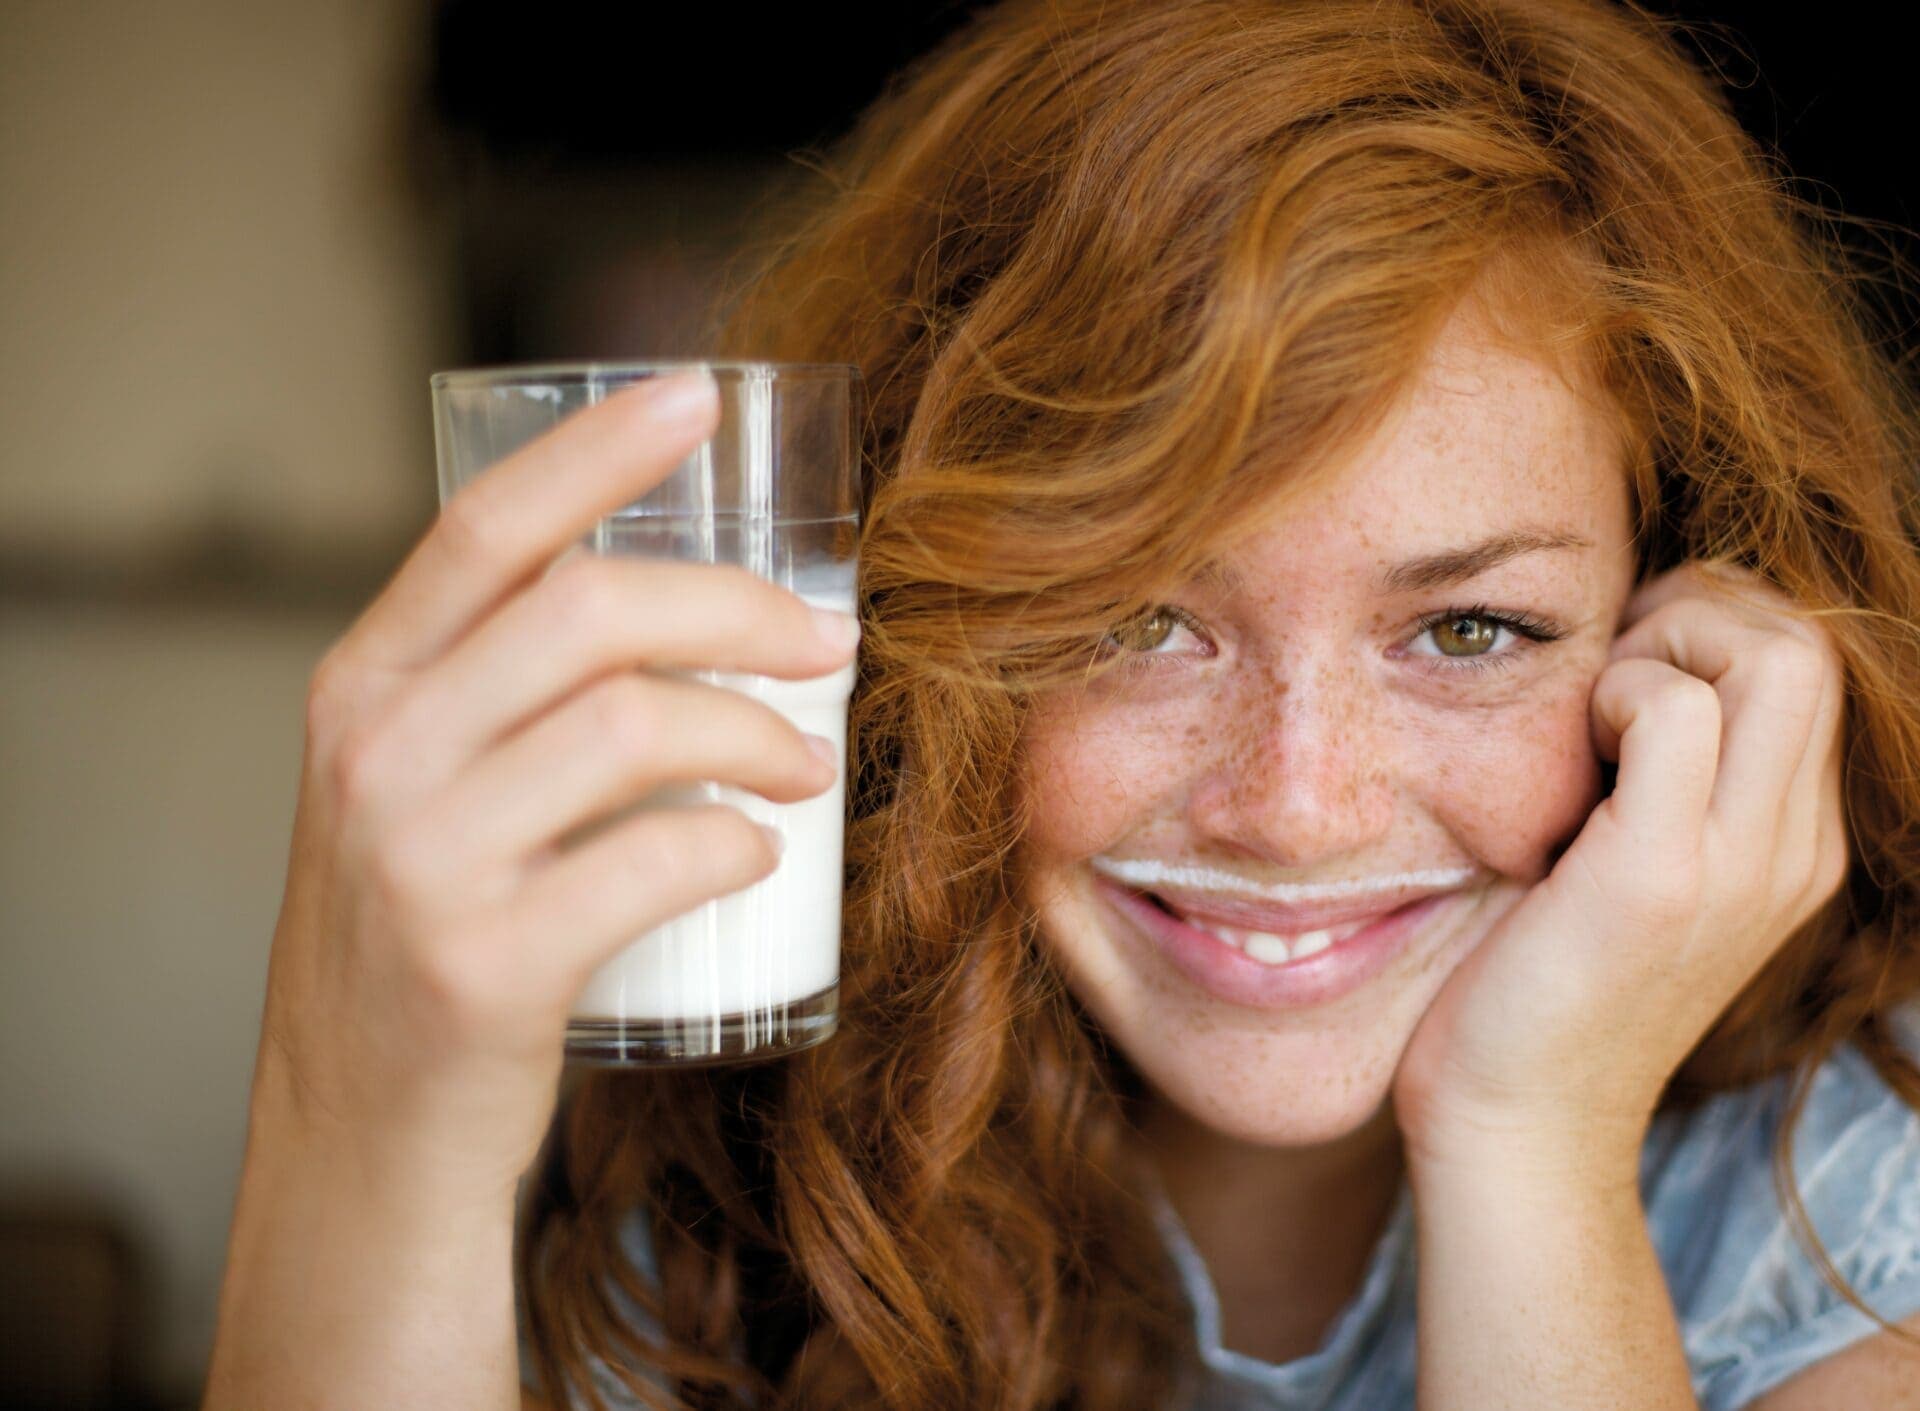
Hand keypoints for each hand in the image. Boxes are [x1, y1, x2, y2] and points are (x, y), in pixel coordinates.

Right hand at [252, 372, 859, 1194]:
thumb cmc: (420, 942)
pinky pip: (654, 860)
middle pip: (590, 611)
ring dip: (757, 731)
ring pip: (633, 726)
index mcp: (364, 687)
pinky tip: (755, 852)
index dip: (599, 448)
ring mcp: (421, 860)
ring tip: (806, 762)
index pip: (486, 526)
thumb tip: (674, 606)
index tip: (698, 395)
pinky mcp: (482, 964)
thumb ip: (497, 694)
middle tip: (827, 643)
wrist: (360, 1136)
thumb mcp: (414, 791)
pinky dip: (733, 843)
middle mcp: (377, 755)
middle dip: (738, 610)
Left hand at [1393, 560, 1849, 1172]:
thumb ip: (1655, 777)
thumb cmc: (1537, 982)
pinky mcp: (1663, 878)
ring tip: (1592, 711)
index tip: (1617, 664)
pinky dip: (1619, 691)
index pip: (1809, 662)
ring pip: (1778, 654)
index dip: (1712, 625)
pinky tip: (1570, 749)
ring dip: (1666, 643)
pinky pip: (1678, 712)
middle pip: (1809, 642)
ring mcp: (1743, 866)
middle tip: (1604, 670)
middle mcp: (1793, 852)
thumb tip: (1619, 660)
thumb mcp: (1623, 864)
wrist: (1516, 1126)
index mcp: (1791, 845)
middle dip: (1699, 611)